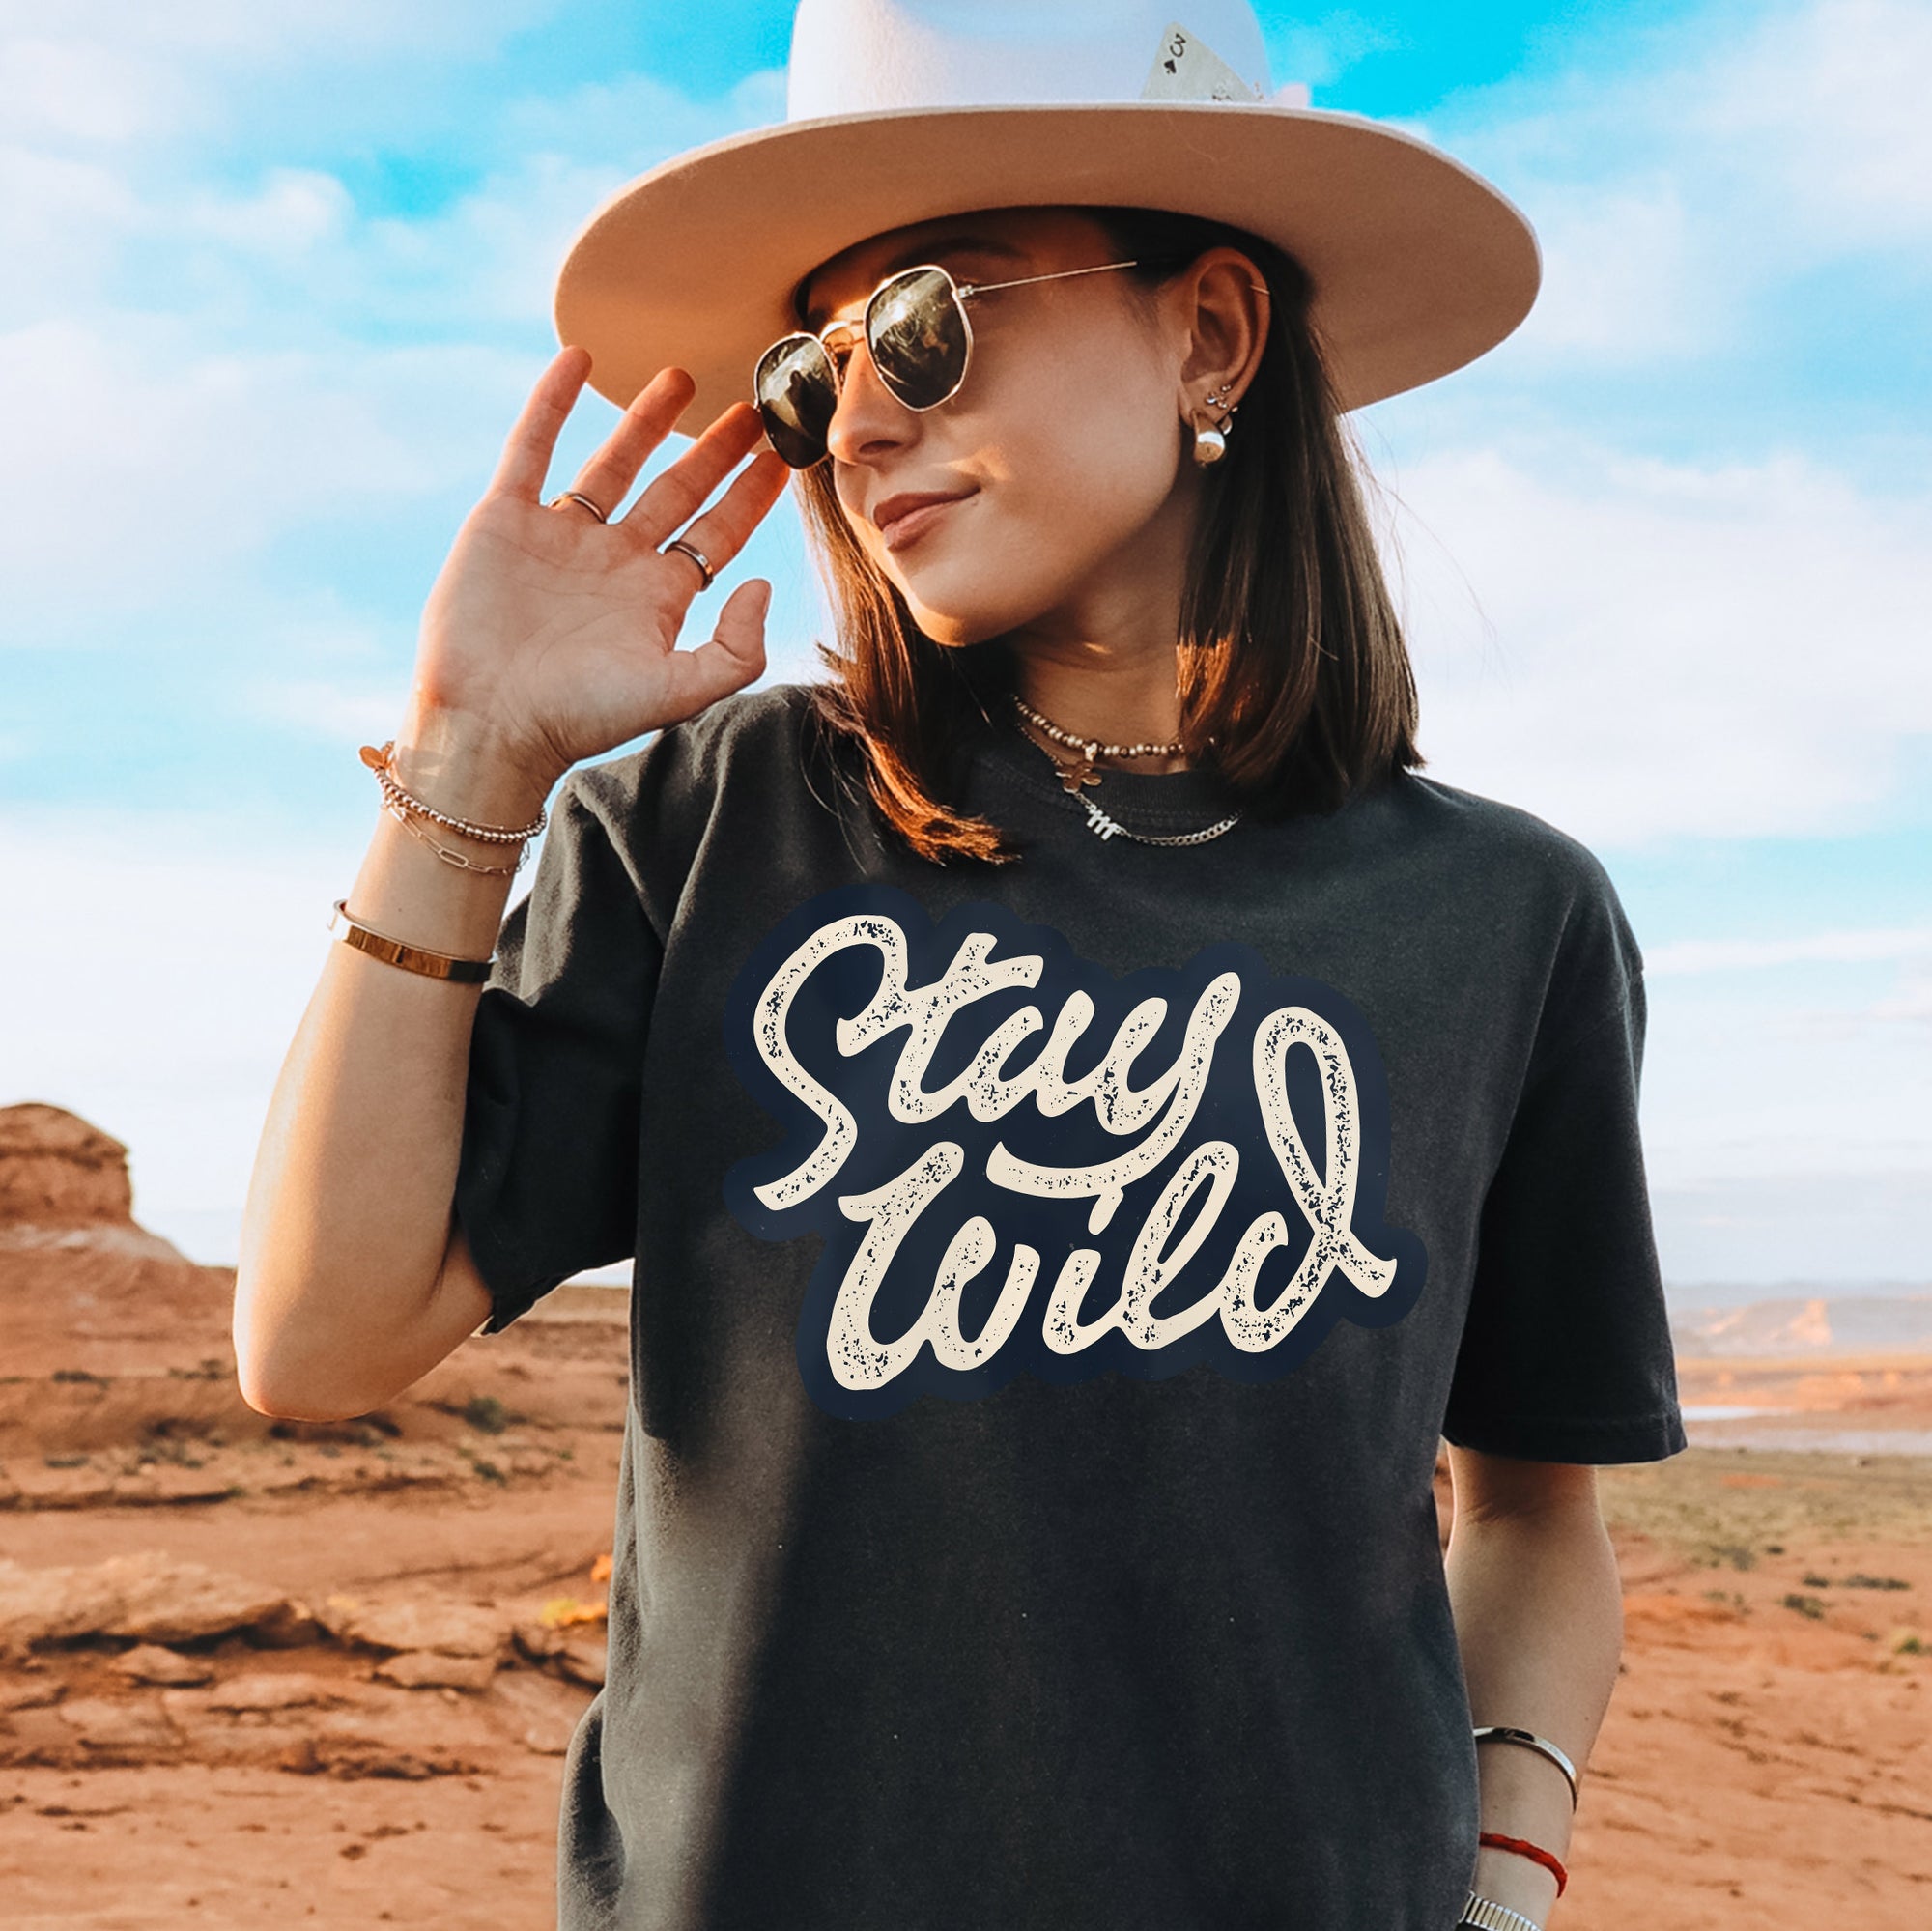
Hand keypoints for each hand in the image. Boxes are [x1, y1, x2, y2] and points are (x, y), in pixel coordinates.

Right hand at [410, 346, 792, 791]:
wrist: (491, 722)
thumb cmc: (583, 718)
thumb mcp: (678, 692)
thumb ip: (736, 648)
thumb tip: (761, 582)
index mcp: (659, 597)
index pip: (719, 533)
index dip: (753, 494)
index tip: (786, 454)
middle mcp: (616, 561)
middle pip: (677, 489)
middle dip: (714, 449)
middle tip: (751, 406)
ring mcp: (562, 537)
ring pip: (613, 463)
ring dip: (646, 418)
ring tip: (682, 375)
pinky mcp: (506, 520)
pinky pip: (532, 448)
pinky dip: (551, 401)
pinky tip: (578, 359)